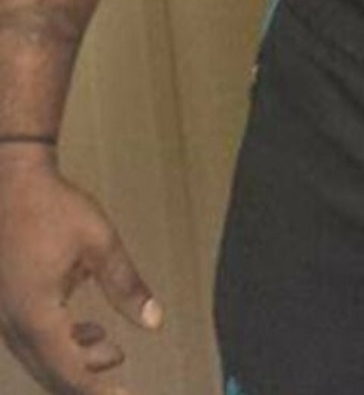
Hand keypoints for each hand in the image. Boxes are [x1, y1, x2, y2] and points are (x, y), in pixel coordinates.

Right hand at [0, 154, 160, 394]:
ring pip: (40, 362)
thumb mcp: (100, 242)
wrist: (12, 182)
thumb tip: (154, 323)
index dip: (99, 389)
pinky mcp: (6, 307)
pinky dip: (62, 347)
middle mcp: (14, 325)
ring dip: (76, 364)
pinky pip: (32, 343)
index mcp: (36, 315)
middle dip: (88, 383)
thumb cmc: (56, 208)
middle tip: (122, 383)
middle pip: (52, 375)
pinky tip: (89, 331)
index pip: (70, 371)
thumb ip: (126, 285)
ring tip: (113, 351)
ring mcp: (5, 318)